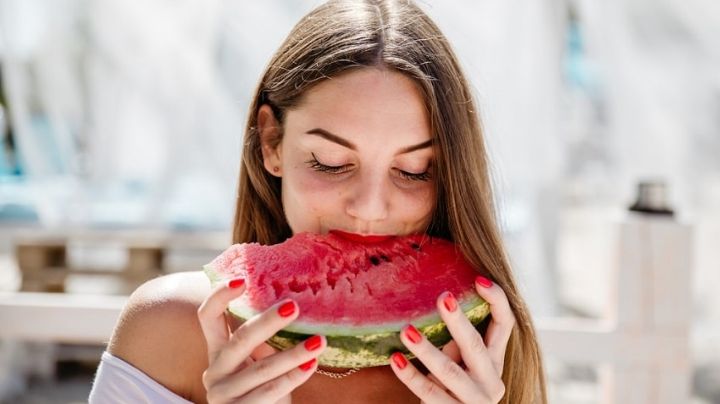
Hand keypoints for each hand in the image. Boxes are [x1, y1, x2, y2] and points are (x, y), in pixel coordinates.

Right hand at [197, 278, 325, 402]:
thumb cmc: (261, 387)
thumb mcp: (259, 360)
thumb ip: (264, 340)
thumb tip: (292, 306)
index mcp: (217, 349)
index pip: (208, 317)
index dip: (219, 296)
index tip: (242, 280)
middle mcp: (215, 369)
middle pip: (239, 340)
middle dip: (268, 322)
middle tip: (294, 306)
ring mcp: (223, 394)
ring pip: (261, 368)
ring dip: (293, 354)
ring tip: (319, 341)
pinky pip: (269, 392)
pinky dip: (293, 377)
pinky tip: (312, 365)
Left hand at [390, 276, 514, 403]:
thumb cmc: (453, 391)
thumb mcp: (460, 366)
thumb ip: (455, 345)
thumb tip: (441, 308)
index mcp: (495, 362)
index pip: (505, 325)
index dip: (497, 301)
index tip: (477, 279)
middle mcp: (492, 382)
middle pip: (476, 346)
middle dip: (458, 321)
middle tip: (442, 296)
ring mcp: (476, 402)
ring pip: (450, 372)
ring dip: (427, 350)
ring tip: (406, 330)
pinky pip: (430, 392)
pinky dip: (411, 376)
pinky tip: (396, 359)